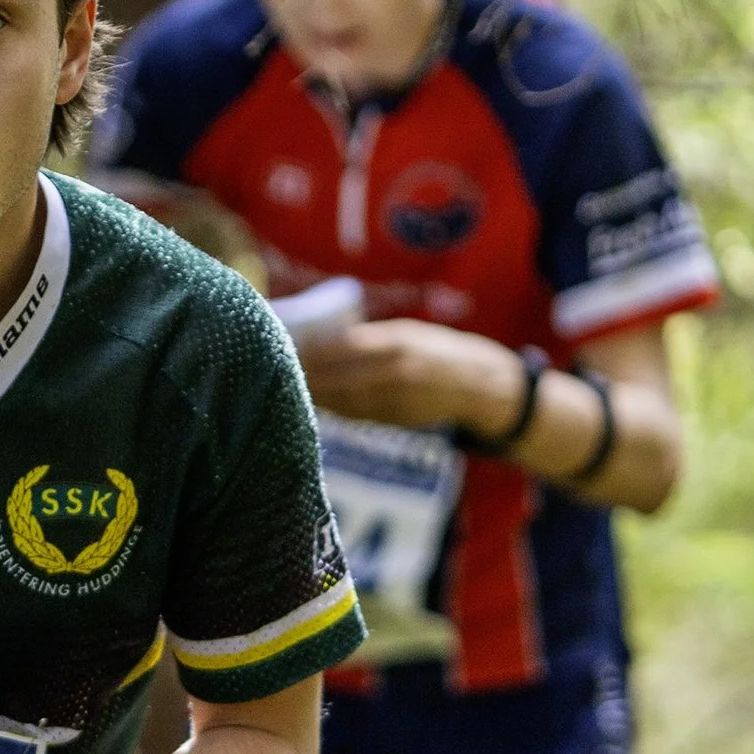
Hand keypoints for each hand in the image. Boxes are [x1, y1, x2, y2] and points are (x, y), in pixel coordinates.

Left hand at [292, 315, 523, 435]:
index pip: (341, 347)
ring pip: (344, 400)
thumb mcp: (408, 334)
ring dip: (315, 396)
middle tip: (272, 372)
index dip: (310, 351)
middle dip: (305, 375)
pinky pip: (357, 415)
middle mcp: (396, 370)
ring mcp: (398, 399)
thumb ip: (371, 340)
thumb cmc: (438, 351)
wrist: (481, 385)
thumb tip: (323, 342)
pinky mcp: (398, 420)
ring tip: (286, 390)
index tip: (283, 347)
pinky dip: (334, 410)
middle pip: (337, 377)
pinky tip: (316, 406)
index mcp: (397, 341)